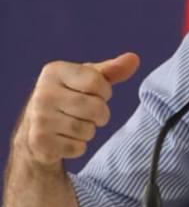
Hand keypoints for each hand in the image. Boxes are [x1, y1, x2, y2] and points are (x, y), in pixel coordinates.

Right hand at [14, 52, 139, 166]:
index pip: (96, 82)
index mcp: (54, 72)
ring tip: (78, 124)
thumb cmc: (69, 95)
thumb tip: (134, 59)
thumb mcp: (88, 78)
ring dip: (90, 130)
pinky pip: (77, 147)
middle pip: (95, 108)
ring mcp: (39, 119)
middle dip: (101, 113)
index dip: (105, 91)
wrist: (36, 127)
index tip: (97, 93)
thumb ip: (113, 69)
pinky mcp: (39, 142)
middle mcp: (43, 94)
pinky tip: (67, 138)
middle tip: (92, 113)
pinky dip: (79, 146)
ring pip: (87, 130)